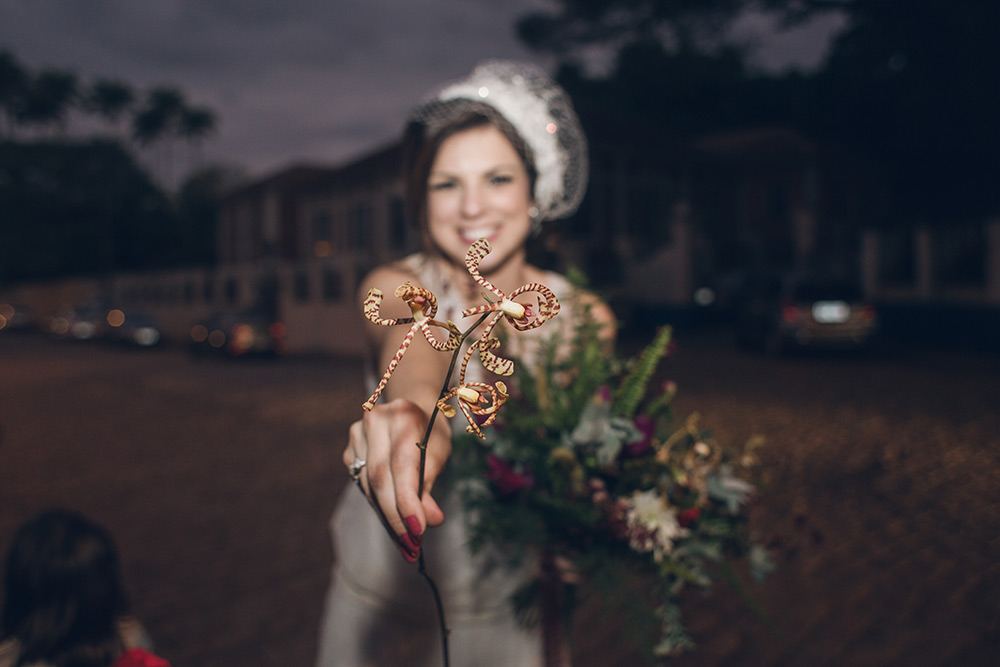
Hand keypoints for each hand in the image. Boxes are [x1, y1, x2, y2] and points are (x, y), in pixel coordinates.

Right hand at [344, 398, 449, 560]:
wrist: (411, 409)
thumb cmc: (430, 433)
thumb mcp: (438, 454)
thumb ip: (430, 486)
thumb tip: (431, 520)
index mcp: (403, 416)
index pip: (402, 466)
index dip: (408, 501)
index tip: (418, 531)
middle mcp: (375, 420)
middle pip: (380, 479)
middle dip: (396, 517)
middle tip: (411, 546)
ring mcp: (357, 434)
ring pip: (368, 487)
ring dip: (387, 517)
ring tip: (406, 541)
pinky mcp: (349, 449)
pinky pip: (362, 485)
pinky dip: (379, 506)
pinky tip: (393, 520)